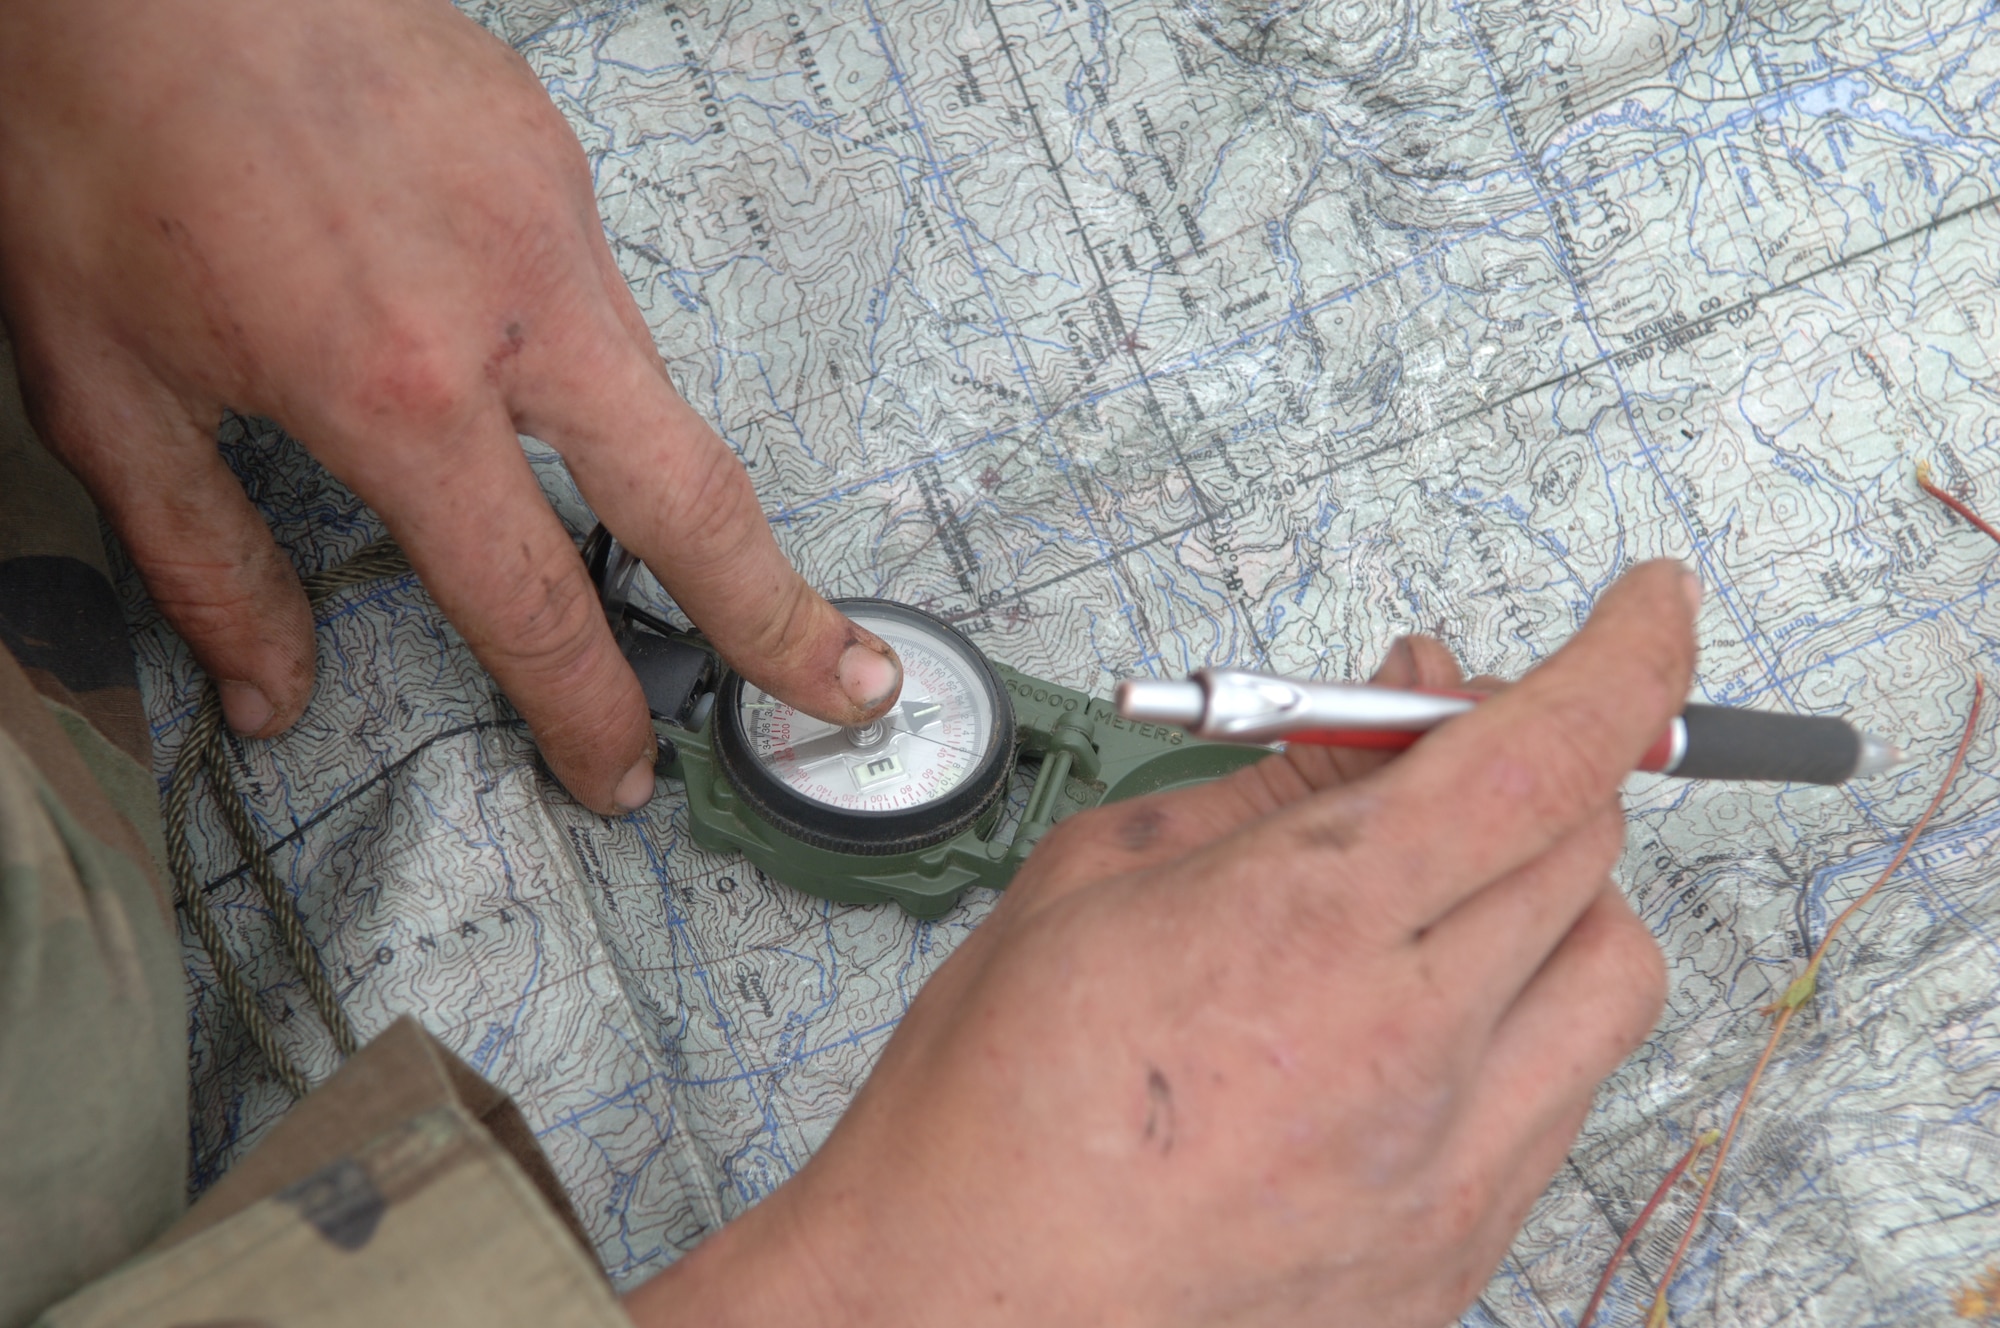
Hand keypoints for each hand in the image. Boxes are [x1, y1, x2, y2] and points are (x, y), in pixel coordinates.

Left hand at [0, 0, 900, 813]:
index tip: (622, 773)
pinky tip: (507, 350)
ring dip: (681, 491)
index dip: (588, 710)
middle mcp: (511, 309)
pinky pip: (596, 293)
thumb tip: (269, 690)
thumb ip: (201, 557)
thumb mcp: (101, 379)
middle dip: (782, 618)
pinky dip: (582, 363)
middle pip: (697, 501)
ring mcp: (554, 219)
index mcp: (393, 389)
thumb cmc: (92, 134)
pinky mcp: (554, 155)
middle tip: (852, 688)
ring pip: (659, 393)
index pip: (536, 600)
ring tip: (671, 545)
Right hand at [627, 561, 1695, 1326]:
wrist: (956, 1312)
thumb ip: (1268, 789)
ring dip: (1551, 900)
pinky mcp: (1453, 1255)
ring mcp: (1449, 1171)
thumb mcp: (1099, 884)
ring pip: (1610, 976)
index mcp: (1308, 932)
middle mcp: (1410, 1055)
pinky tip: (1414, 1027)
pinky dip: (1519, 1025)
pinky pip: (1561, 1100)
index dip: (1624, 662)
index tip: (1650, 612)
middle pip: (1585, 848)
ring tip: (1438, 903)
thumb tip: (1381, 718)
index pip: (1539, 757)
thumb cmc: (991, 1112)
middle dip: (1540, 766)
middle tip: (1444, 757)